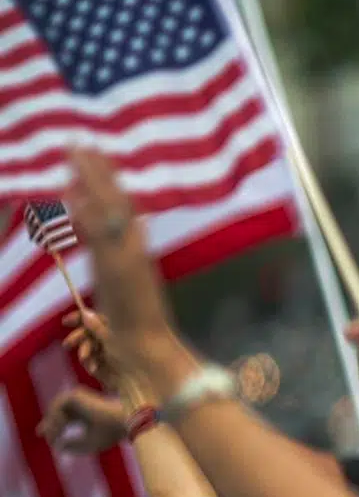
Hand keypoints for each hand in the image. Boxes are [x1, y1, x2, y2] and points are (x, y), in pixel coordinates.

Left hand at [36, 386, 127, 452]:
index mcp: (86, 413)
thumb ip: (74, 447)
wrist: (122, 421)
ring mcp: (79, 397)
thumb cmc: (110, 433)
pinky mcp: (75, 394)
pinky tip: (62, 428)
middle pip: (56, 412)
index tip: (40, 434)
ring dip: (53, 424)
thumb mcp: (90, 444)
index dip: (51, 425)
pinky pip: (57, 407)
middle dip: (49, 425)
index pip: (64, 418)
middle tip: (43, 436)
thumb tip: (58, 447)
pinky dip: (56, 418)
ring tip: (56, 436)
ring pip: (54, 410)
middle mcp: (82, 403)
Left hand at [62, 149, 178, 371]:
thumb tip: (131, 242)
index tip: (93, 159)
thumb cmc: (141, 336)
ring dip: (91, 180)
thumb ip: (126, 268)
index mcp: (137, 256)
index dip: (107, 184)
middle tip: (79, 141)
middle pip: (116, 201)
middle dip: (98, 171)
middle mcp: (134, 251)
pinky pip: (98, 236)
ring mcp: (126, 259)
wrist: (151, 355)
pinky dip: (85, 212)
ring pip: (109, 210)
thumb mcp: (130, 296)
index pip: (123, 210)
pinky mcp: (117, 271)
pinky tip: (70, 190)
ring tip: (74, 152)